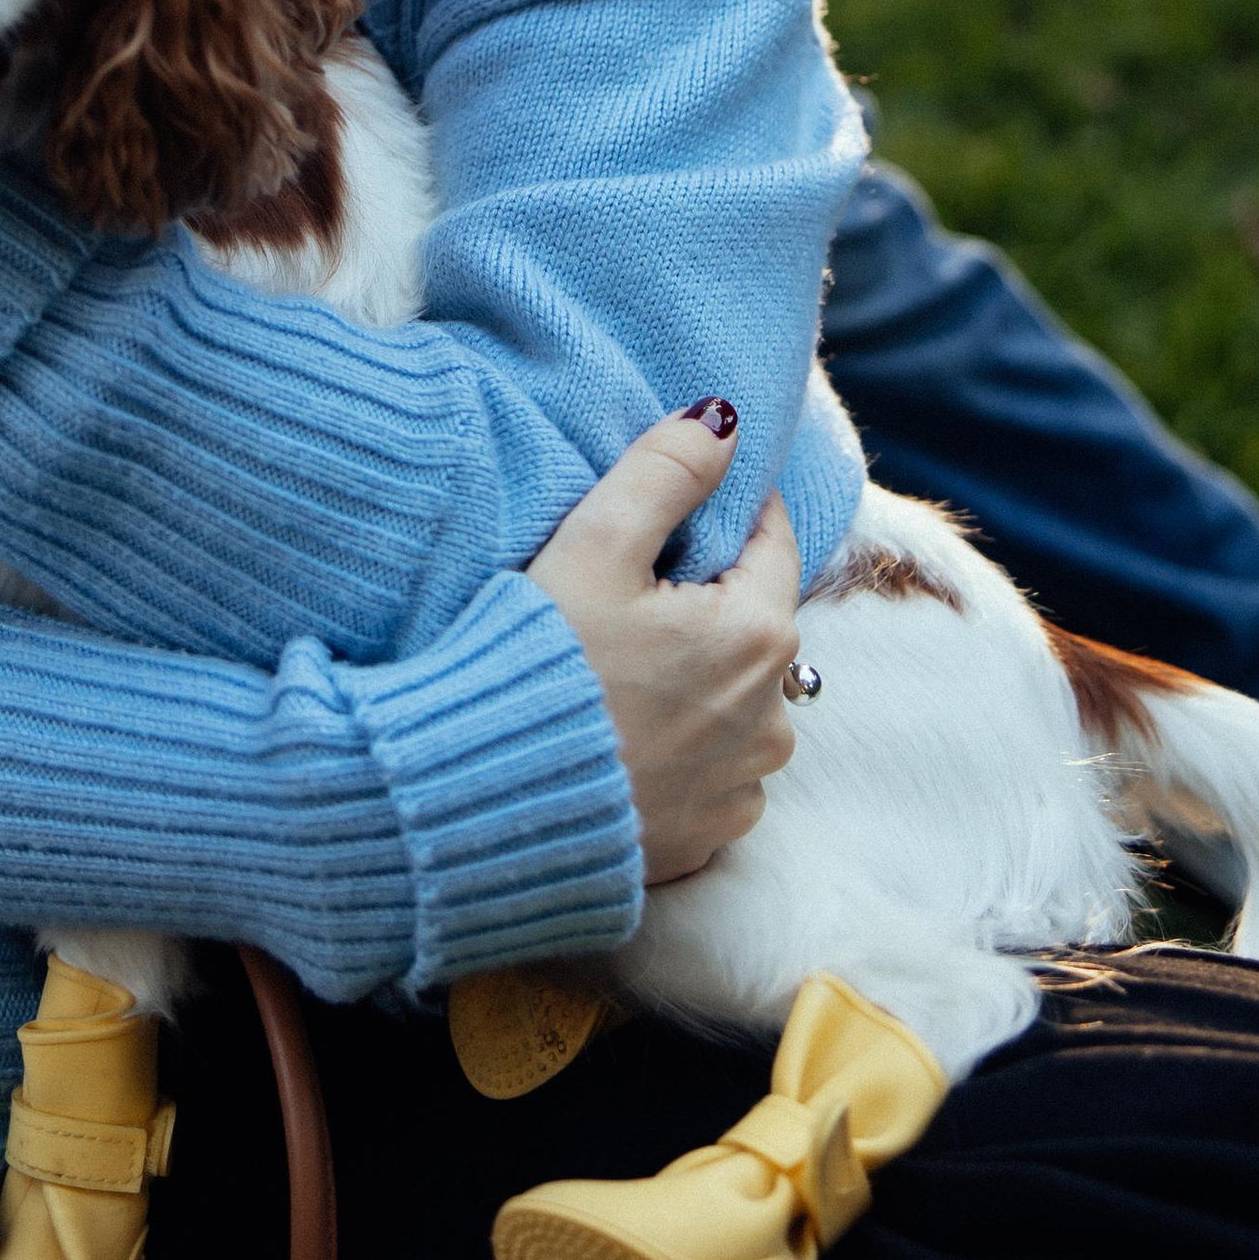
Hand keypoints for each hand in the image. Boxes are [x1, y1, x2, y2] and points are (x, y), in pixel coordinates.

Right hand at [526, 410, 801, 887]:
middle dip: (706, 597)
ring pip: (737, 700)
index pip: (770, 538)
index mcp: (757, 634)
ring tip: (622, 665)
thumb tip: (723, 420)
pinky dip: (681, 745)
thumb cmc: (541, 667)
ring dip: (698, 676)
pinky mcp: (708, 838)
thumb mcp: (595, 545)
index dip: (725, 507)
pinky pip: (712, 769)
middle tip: (629, 587)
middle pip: (752, 622)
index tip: (679, 501)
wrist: (486, 807)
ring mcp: (743, 787)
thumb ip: (665, 471)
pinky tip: (623, 730)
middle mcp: (772, 718)